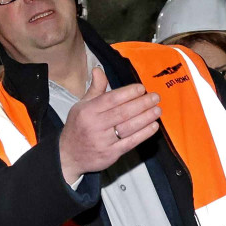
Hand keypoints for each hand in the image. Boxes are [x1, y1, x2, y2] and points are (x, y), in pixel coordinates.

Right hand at [59, 67, 159, 184]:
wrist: (68, 156)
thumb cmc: (78, 128)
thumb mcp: (81, 106)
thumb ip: (94, 89)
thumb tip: (98, 70)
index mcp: (87, 111)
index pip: (111, 99)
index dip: (128, 93)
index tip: (141, 88)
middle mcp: (95, 125)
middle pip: (122, 113)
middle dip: (142, 104)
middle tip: (155, 97)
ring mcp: (103, 141)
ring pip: (128, 127)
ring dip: (146, 118)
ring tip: (157, 110)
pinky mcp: (110, 154)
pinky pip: (130, 142)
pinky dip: (143, 134)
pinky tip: (153, 126)